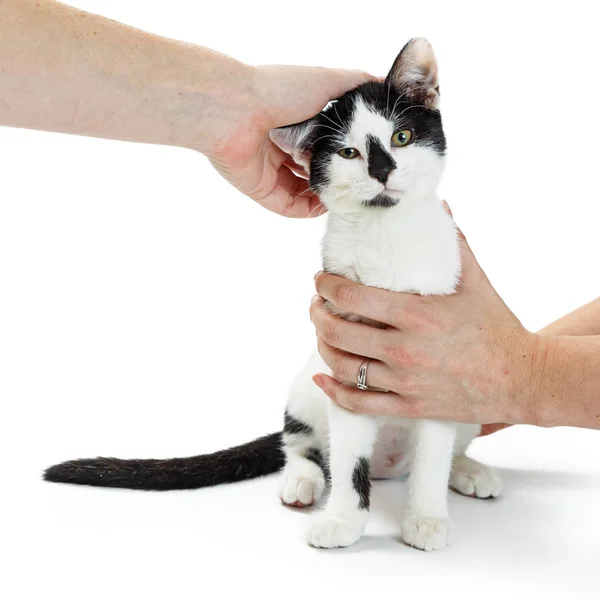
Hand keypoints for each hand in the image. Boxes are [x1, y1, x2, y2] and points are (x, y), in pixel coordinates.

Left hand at [206, 65, 374, 217]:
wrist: (236, 109)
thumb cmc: (279, 90)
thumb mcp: (326, 80)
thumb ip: (354, 83)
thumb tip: (381, 84)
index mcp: (297, 121)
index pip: (325, 143)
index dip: (345, 152)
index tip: (367, 159)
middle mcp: (284, 146)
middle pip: (314, 168)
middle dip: (337, 176)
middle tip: (360, 182)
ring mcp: (270, 170)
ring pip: (303, 190)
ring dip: (325, 194)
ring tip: (347, 195)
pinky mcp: (261, 190)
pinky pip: (288, 207)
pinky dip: (308, 209)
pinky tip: (326, 205)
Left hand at [309, 214, 542, 424]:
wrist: (522, 378)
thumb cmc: (497, 327)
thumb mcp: (475, 281)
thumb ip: (452, 244)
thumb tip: (439, 207)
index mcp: (415, 314)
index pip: (351, 297)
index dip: (327, 286)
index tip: (321, 280)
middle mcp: (404, 349)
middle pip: (337, 332)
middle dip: (317, 314)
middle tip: (316, 304)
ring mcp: (404, 381)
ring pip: (343, 366)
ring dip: (322, 347)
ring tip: (321, 333)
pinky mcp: (409, 406)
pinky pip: (359, 403)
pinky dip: (333, 391)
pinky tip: (322, 378)